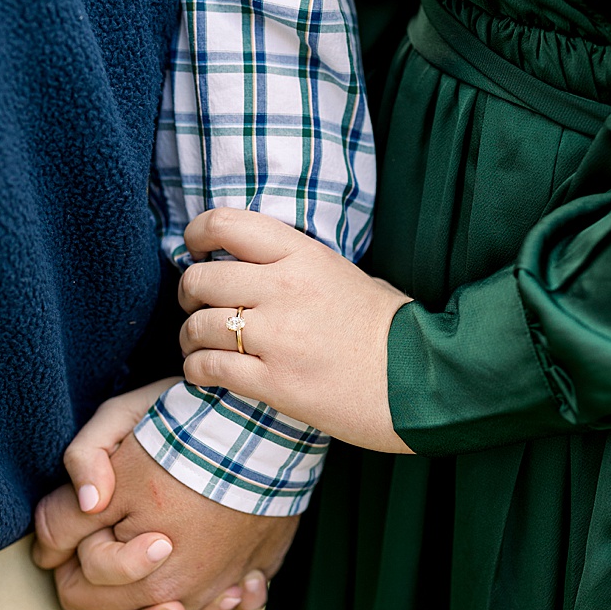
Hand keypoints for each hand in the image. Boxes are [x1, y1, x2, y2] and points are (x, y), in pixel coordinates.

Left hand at [32, 386, 295, 609]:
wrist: (261, 426)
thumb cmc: (181, 437)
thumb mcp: (107, 457)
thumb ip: (66, 511)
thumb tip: (49, 552)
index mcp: (140, 571)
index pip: (74, 593)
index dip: (63, 556)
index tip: (83, 520)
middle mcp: (183, 592)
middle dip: (98, 588)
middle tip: (108, 540)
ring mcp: (224, 586)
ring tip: (154, 571)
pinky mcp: (259, 571)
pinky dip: (215, 604)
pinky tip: (207, 577)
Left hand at [176, 207, 415, 452]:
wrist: (421, 384)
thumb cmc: (394, 332)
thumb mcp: (352, 276)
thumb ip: (304, 267)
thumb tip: (265, 268)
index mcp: (304, 256)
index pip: (227, 224)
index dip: (197, 234)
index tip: (196, 249)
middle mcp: (284, 290)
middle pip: (201, 278)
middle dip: (188, 293)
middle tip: (195, 305)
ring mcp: (277, 337)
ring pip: (198, 325)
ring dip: (190, 336)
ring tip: (198, 345)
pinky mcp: (273, 382)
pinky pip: (208, 368)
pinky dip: (196, 371)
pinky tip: (203, 374)